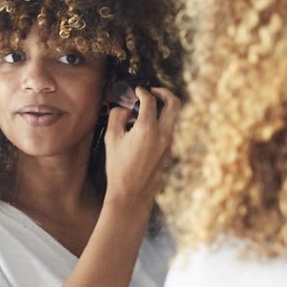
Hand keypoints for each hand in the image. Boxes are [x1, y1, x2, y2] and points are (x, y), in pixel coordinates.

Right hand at [104, 86, 180, 210]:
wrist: (131, 195)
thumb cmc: (119, 169)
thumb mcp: (112, 140)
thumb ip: (117, 118)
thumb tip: (124, 109)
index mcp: (147, 129)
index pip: (150, 100)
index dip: (142, 92)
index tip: (138, 90)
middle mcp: (163, 135)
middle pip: (175, 104)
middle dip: (165, 93)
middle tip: (154, 92)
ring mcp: (170, 145)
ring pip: (174, 119)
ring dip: (163, 111)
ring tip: (146, 115)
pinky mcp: (171, 154)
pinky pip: (169, 133)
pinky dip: (161, 126)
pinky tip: (146, 133)